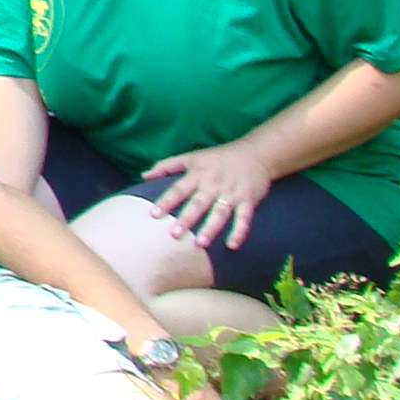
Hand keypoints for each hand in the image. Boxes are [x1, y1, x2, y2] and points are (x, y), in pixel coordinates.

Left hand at [142, 141, 274, 253]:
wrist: (256, 153)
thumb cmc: (218, 157)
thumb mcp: (191, 157)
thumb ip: (167, 166)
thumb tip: (144, 176)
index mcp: (197, 174)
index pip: (178, 189)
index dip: (166, 201)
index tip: (153, 214)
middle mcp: (213, 184)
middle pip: (198, 203)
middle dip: (186, 219)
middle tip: (174, 235)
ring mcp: (231, 193)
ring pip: (220, 213)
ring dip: (211, 228)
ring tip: (200, 243)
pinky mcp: (248, 200)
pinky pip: (244, 218)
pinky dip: (240, 231)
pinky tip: (232, 246)